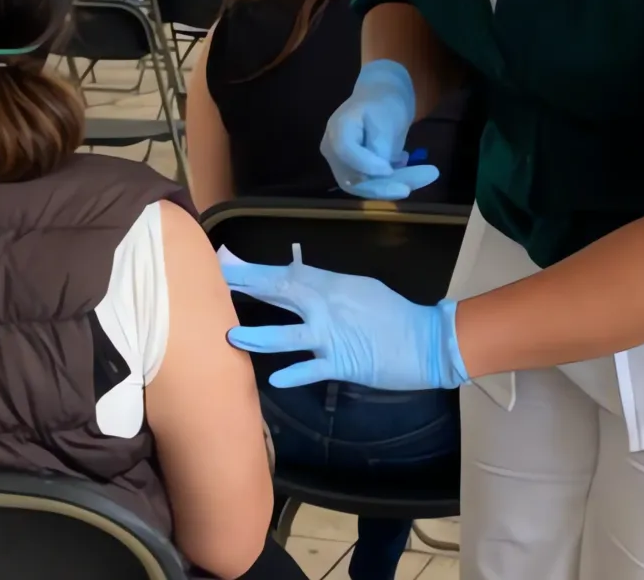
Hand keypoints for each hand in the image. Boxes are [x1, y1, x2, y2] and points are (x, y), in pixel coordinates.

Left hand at [219, 245, 467, 390]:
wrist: (426, 341)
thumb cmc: (393, 313)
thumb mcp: (359, 289)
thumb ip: (327, 287)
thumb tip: (297, 280)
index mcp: (330, 285)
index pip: (285, 274)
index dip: (253, 270)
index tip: (226, 264)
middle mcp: (326, 306)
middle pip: (280, 294)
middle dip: (247, 288)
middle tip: (217, 283)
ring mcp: (332, 336)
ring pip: (288, 335)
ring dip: (259, 335)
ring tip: (232, 336)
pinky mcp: (341, 363)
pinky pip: (312, 368)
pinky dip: (294, 373)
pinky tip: (275, 379)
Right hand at [320, 59, 438, 198]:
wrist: (381, 98)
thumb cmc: (384, 102)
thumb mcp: (386, 118)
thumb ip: (381, 146)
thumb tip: (384, 174)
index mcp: (338, 129)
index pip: (346, 152)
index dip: (367, 165)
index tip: (390, 170)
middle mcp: (332, 150)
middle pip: (353, 178)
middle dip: (384, 186)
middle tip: (409, 189)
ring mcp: (341, 163)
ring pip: (363, 187)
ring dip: (391, 187)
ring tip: (420, 176)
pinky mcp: (353, 171)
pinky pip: (370, 184)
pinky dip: (391, 183)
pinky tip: (406, 167)